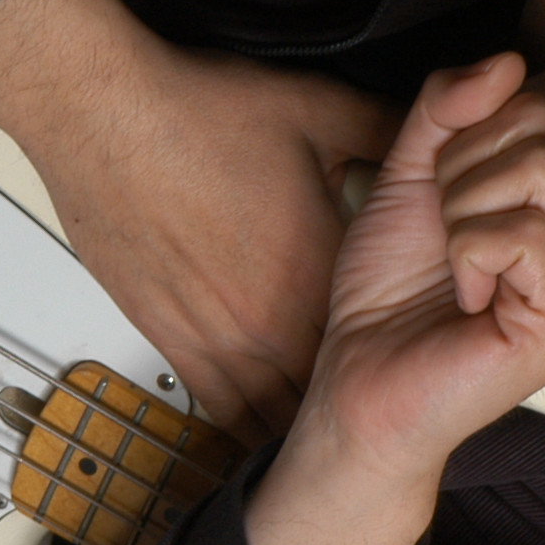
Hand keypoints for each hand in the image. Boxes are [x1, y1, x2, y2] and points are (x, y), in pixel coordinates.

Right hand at [0, 0, 397, 442]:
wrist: (104, 116)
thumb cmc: (197, 112)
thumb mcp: (318, 110)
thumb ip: (387, 132)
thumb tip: (440, 131)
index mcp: (316, 270)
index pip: (378, 341)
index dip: (399, 356)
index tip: (414, 363)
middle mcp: (266, 318)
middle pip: (327, 392)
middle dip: (355, 401)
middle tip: (378, 411)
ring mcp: (214, 334)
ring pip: (272, 411)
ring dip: (298, 421)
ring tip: (327, 434)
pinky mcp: (166, 334)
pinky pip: (217, 405)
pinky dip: (244, 426)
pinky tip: (262, 433)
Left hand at [246, 55, 544, 544]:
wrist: (358, 382)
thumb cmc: (388, 292)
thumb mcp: (408, 174)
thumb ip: (449, 108)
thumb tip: (509, 59)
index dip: (481, 119)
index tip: (447, 181)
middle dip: (463, 165)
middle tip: (445, 231)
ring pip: (537, 173)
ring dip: (462, 211)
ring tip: (456, 265)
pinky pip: (525, 232)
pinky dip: (470, 252)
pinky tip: (467, 297)